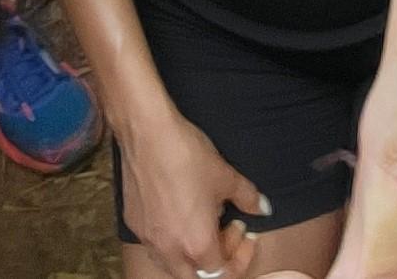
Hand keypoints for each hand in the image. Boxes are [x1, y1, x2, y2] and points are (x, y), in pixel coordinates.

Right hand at [120, 102, 266, 276]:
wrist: (147, 133)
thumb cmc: (187, 156)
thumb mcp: (227, 176)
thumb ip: (249, 198)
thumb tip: (263, 208)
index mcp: (197, 244)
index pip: (222, 272)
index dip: (240, 257)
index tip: (245, 234)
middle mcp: (170, 249)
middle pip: (196, 277)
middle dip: (217, 260)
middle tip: (227, 230)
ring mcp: (149, 238)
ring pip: (173, 265)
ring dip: (193, 254)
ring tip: (204, 222)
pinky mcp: (133, 223)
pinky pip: (156, 245)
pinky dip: (172, 240)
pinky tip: (180, 212)